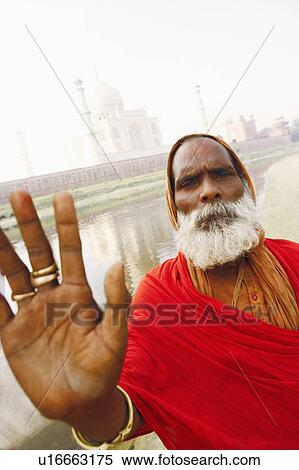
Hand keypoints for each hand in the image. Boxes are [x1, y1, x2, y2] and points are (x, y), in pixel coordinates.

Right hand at [0, 190, 130, 422]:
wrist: (83, 402)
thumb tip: (116, 263)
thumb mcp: (115, 336)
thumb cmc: (104, 368)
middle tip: (19, 194)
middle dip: (28, 225)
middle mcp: (52, 297)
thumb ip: (116, 302)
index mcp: (78, 294)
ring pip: (13, 274)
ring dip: (2, 251)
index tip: (62, 196)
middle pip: (38, 254)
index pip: (70, 251)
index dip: (66, 224)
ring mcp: (30, 314)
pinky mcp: (12, 336)